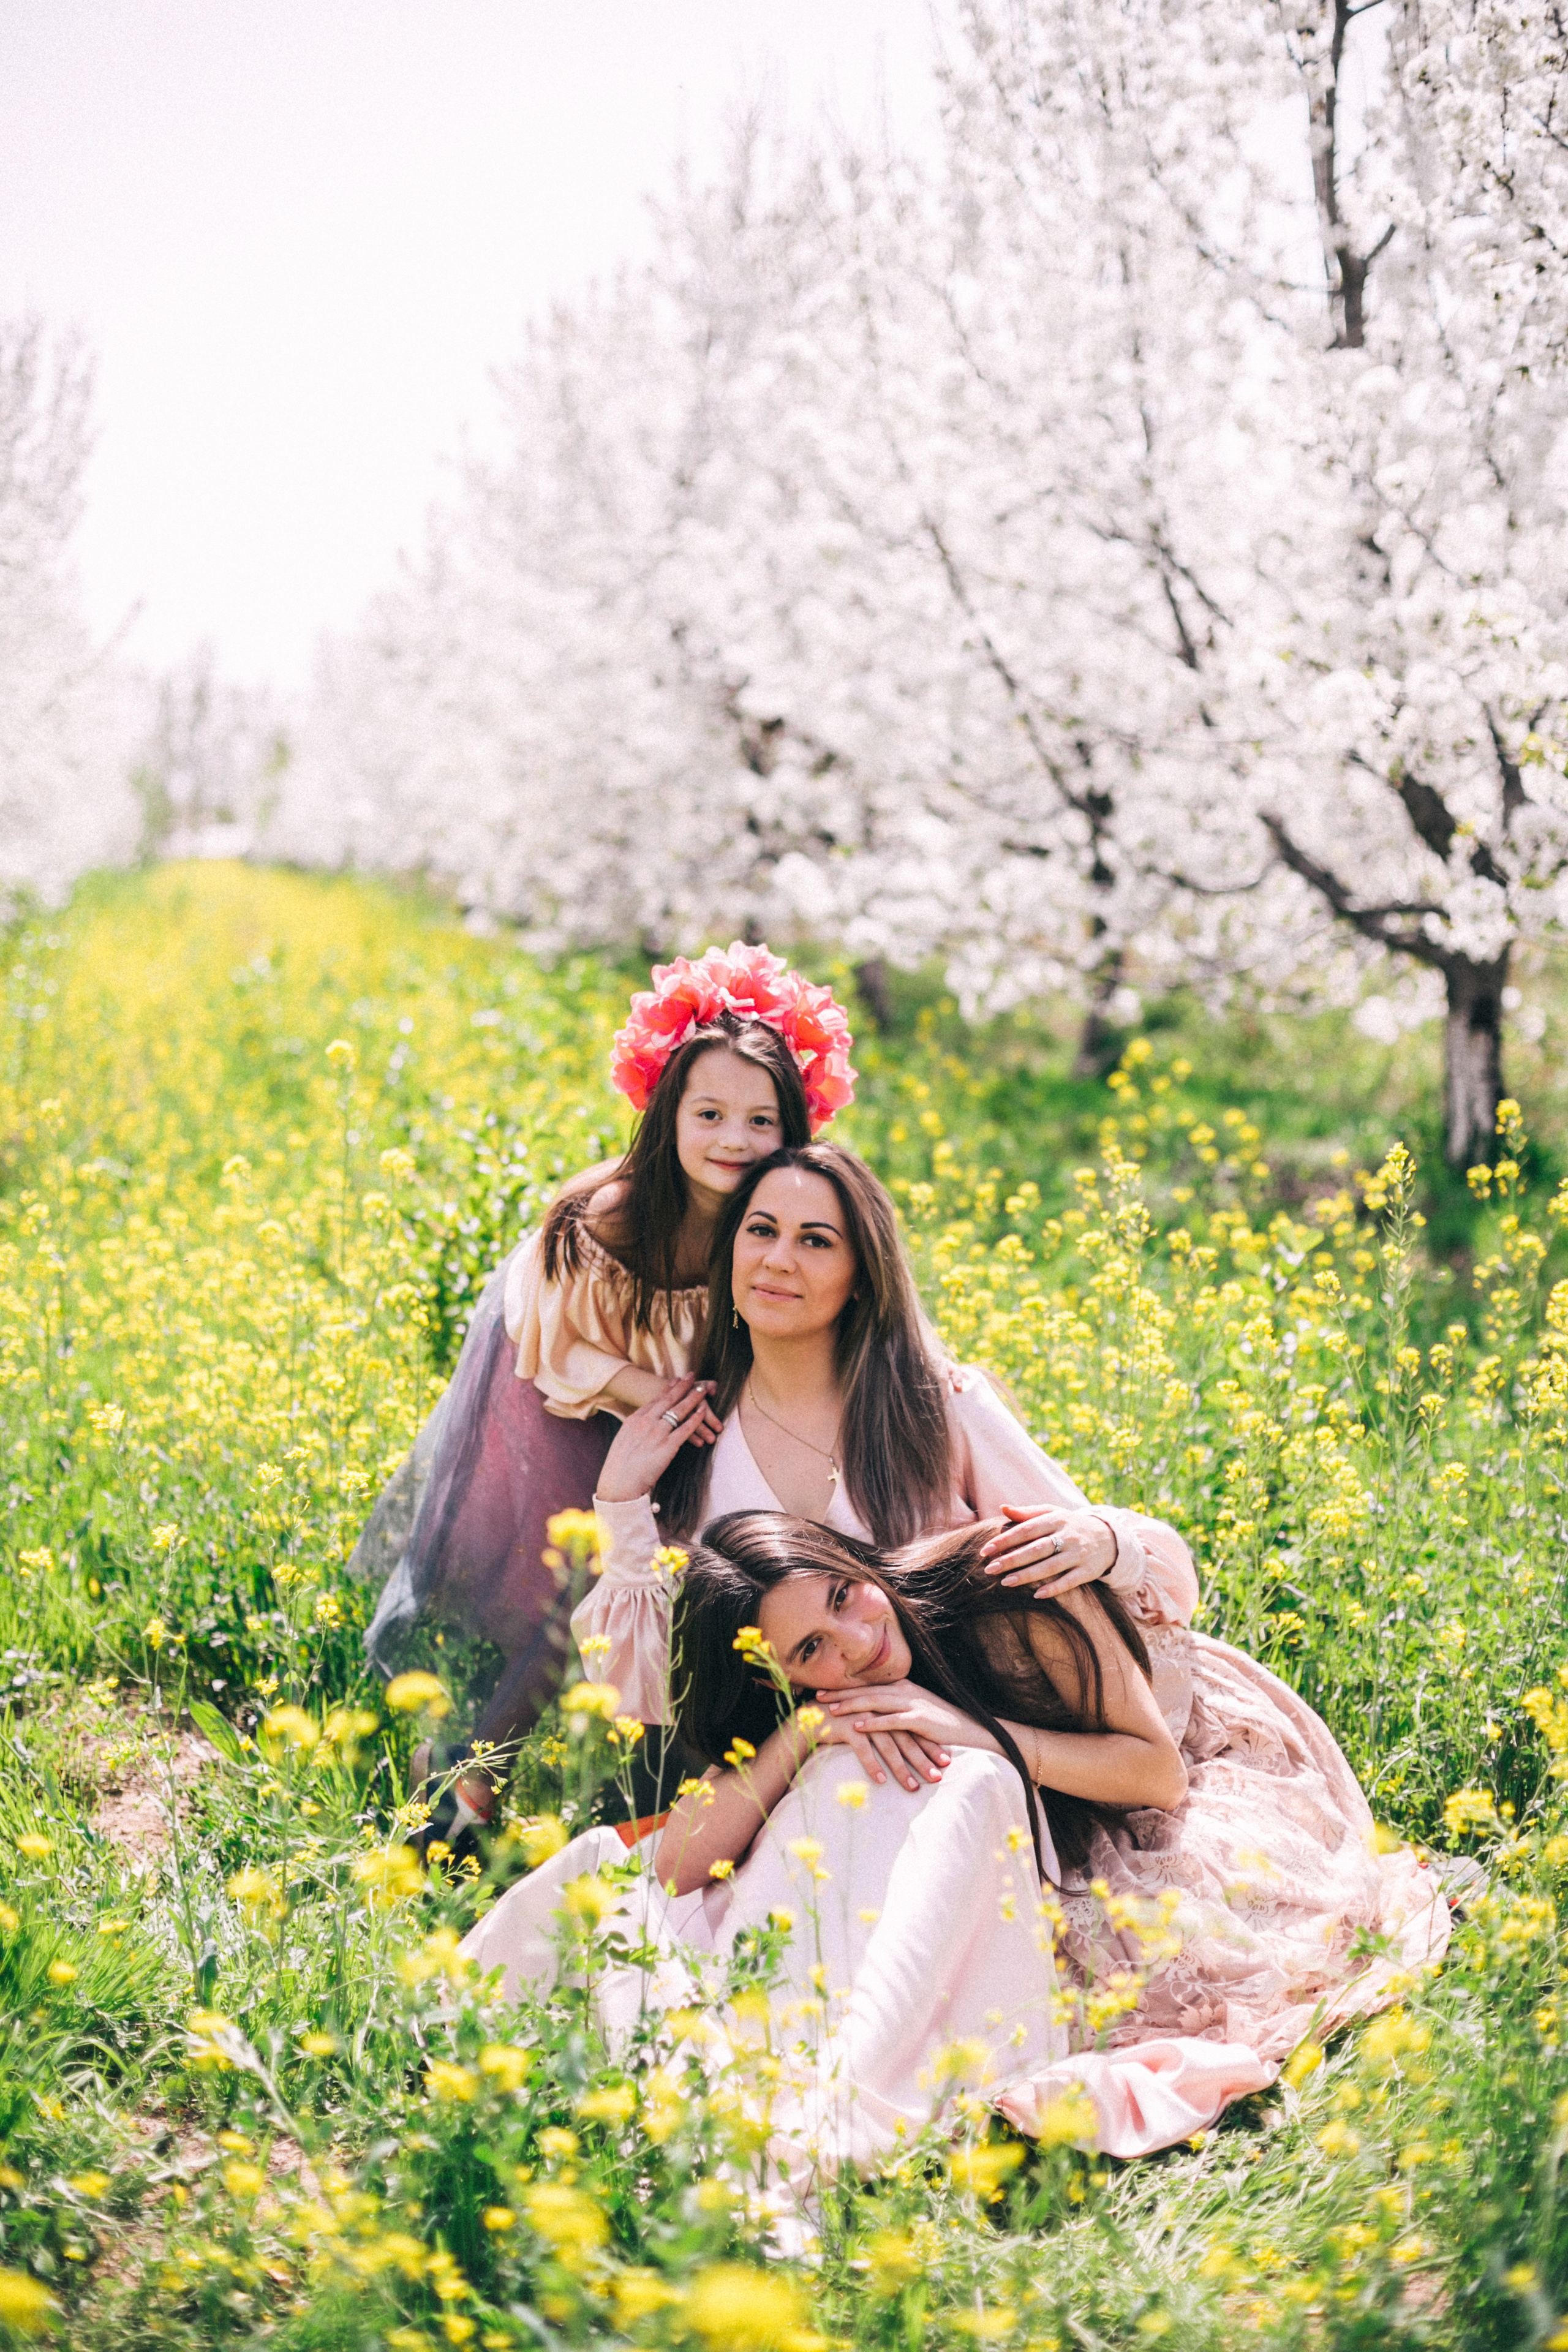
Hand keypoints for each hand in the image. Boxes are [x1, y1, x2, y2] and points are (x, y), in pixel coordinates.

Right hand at [595, 1375, 718, 1502]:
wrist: (618, 1484)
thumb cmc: (619, 1468)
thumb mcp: (623, 1442)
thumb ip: (634, 1432)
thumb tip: (639, 1429)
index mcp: (634, 1421)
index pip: (654, 1400)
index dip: (667, 1389)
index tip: (676, 1380)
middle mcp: (646, 1423)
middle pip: (668, 1400)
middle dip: (682, 1386)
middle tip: (692, 1375)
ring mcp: (657, 1433)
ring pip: (679, 1410)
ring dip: (693, 1398)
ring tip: (703, 1389)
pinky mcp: (667, 1446)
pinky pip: (685, 1428)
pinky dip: (695, 1418)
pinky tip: (703, 1411)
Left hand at [810, 1679, 997, 1791]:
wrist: (972, 1731)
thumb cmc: (941, 1726)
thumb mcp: (916, 1714)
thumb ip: (895, 1712)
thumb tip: (872, 1717)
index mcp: (902, 1688)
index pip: (867, 1686)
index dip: (844, 1688)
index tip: (822, 1690)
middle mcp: (905, 1691)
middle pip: (866, 1690)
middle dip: (840, 1693)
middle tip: (816, 1696)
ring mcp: (913, 1704)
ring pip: (875, 1702)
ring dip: (851, 1705)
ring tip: (830, 1709)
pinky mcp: (920, 1720)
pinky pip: (892, 1720)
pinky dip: (872, 1723)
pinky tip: (856, 1726)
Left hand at [979, 1504, 1115, 1596]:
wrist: (1108, 1537)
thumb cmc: (1070, 1525)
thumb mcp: (1052, 1513)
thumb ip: (1027, 1513)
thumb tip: (1002, 1507)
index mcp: (1056, 1519)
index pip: (1026, 1530)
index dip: (1005, 1540)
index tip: (986, 1550)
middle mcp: (1067, 1536)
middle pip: (1036, 1549)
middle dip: (1011, 1560)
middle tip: (990, 1569)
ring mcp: (1078, 1554)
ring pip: (1050, 1566)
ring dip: (1027, 1575)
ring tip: (1005, 1582)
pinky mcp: (1088, 1571)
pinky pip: (1070, 1581)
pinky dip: (1054, 1588)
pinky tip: (1036, 1595)